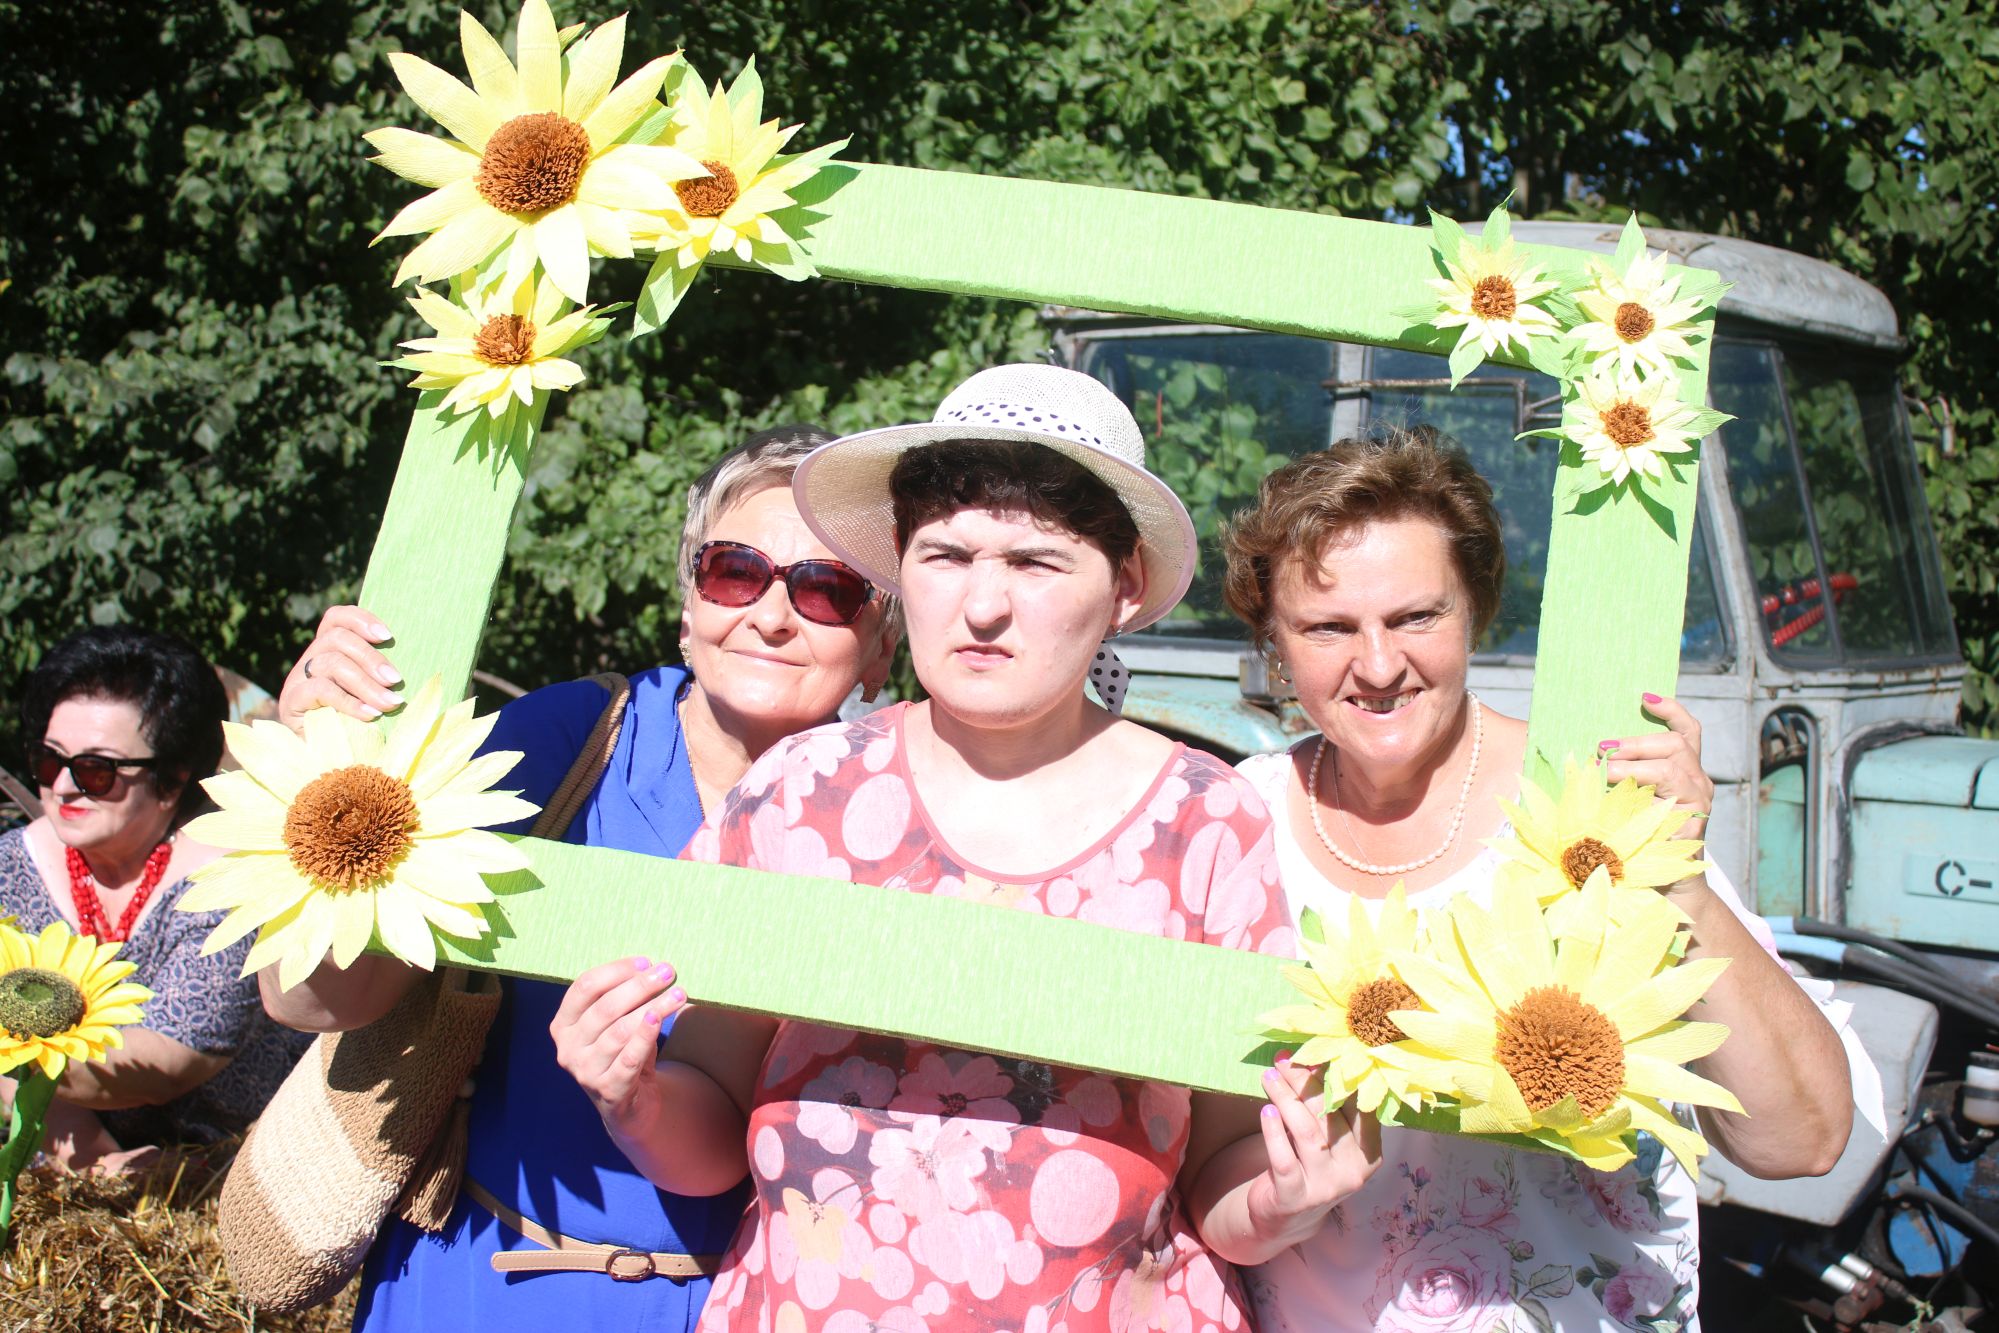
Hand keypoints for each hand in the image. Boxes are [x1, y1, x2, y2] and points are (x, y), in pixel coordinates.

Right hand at [277, 605, 404, 730]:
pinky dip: (349, 701)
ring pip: (331, 663)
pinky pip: (320, 690)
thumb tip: (406, 667)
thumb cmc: (358, 724)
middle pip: (336, 639)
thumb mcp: (371, 693)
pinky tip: (370, 714)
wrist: (327, 761)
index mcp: (328, 651)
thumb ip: (380, 675)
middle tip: (396, 680)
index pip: (336, 619)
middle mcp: (310, 661)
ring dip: (366, 683)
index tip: (387, 636)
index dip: (360, 619)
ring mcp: (297, 680)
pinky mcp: (291, 702)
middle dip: (371, 658)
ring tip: (390, 703)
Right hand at [551, 956, 687, 1131]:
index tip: (646, 962)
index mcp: (563, 1024)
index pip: (585, 987)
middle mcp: (568, 1048)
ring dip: (653, 1008)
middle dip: (639, 986)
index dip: (616, 971)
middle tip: (668, 972)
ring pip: (620, 1031)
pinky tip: (660, 1019)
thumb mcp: (616, 1023)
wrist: (632, 1105)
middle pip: (605, 1008)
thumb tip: (653, 968)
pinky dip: (645, 1037)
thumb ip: (625, 998)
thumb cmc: (623, 1053)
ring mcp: (585, 1072)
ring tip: (678, 994)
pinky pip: (629, 1058)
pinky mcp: (609, 1090)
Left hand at [1246, 1055, 1381, 1242]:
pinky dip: (1274, 1132)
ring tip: (1270, 1076)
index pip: (1360, 1108)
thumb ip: (1326, 1104)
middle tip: (1284, 1060)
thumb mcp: (1327, 1136)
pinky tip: (1265, 1111)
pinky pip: (1284, 1158)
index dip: (1338, 1077)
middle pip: (1329, 1116)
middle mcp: (1354, 1171)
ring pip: (1307, 1133)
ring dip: (1286, 1099)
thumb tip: (1314, 1058)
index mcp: (1370, 1152)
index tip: (1317, 1052)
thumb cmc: (1310, 1163)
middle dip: (1305, 1082)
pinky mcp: (1295, 1198)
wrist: (1287, 1215)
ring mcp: (1326, 1187)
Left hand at [1602, 693, 1712, 838]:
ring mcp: (1699, 803)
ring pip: (1671, 770)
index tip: (1644, 697)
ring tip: (1605, 773)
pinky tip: (1621, 809)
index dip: (1670, 710)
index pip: (1687, 730)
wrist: (1664, 880)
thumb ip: (1624, 772)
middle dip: (1636, 743)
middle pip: (1676, 745)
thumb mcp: (1633, 796)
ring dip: (1633, 768)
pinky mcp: (1694, 826)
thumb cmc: (1640, 833)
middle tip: (1603, 749)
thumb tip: (1593, 750)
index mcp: (1685, 768)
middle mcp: (1698, 781)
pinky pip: (1666, 807)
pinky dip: (1639, 803)